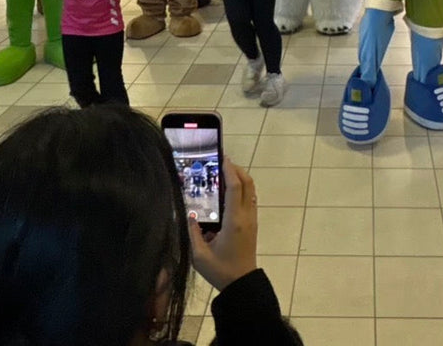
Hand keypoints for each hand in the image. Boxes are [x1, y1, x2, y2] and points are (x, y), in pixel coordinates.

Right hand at [189, 157, 257, 291]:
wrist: (242, 284)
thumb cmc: (220, 271)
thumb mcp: (199, 255)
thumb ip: (193, 232)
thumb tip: (189, 215)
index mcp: (234, 221)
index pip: (235, 188)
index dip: (229, 170)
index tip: (222, 158)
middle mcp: (246, 216)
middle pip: (248, 184)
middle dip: (237, 170)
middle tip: (222, 162)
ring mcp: (252, 220)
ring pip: (251, 190)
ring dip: (240, 179)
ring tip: (223, 174)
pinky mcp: (252, 224)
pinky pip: (249, 199)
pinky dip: (241, 190)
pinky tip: (227, 193)